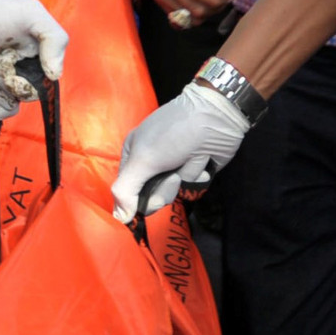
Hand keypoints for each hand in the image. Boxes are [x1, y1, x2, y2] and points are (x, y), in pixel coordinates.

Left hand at [0, 0, 67, 118]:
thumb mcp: (31, 14)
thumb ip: (54, 39)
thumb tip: (55, 75)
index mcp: (42, 51)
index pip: (49, 78)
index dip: (34, 75)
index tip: (18, 58)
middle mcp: (27, 66)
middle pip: (30, 92)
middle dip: (12, 80)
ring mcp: (8, 78)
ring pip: (14, 101)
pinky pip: (2, 110)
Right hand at [111, 82, 248, 222]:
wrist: (216, 116)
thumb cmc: (173, 133)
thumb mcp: (143, 159)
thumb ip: (125, 190)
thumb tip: (120, 219)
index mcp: (133, 156)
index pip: (127, 192)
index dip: (139, 200)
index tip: (148, 196)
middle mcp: (152, 164)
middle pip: (151, 197)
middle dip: (164, 189)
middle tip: (173, 175)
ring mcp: (174, 167)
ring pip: (173, 194)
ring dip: (183, 181)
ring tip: (189, 161)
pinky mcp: (194, 170)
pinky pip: (192, 187)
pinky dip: (198, 177)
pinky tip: (202, 161)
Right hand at [132, 0, 230, 24]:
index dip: (216, 0)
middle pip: (195, 9)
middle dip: (214, 9)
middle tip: (224, 0)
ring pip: (187, 17)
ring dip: (204, 15)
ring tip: (214, 4)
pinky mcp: (158, 0)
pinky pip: (178, 19)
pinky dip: (192, 17)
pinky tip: (200, 7)